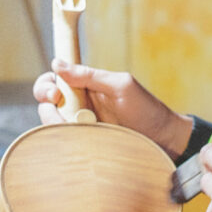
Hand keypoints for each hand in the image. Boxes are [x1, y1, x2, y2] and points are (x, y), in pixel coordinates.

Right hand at [32, 59, 192, 159]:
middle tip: (60, 111)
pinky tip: (79, 142)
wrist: (165, 140)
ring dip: (57, 126)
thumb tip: (57, 63)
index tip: (55, 93)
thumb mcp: (120, 86)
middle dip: (47, 107)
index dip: (46, 85)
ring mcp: (82, 129)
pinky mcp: (86, 147)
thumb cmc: (146, 109)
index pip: (54, 82)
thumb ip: (90, 76)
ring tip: (80, 127)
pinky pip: (66, 146)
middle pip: (47, 105)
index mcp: (86, 87)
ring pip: (52, 128)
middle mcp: (79, 107)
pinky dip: (66, 144)